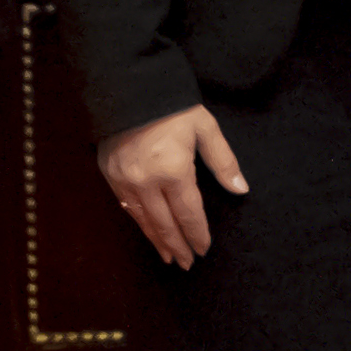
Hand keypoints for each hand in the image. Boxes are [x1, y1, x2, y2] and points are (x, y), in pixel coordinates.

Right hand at [98, 100, 251, 267]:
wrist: (128, 87)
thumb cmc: (173, 107)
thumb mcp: (206, 129)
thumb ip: (223, 162)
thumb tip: (241, 190)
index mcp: (174, 170)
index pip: (188, 213)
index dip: (197, 234)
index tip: (203, 250)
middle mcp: (146, 181)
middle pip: (164, 223)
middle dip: (177, 245)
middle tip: (185, 264)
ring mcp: (124, 179)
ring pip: (142, 219)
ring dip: (156, 240)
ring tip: (167, 256)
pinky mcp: (109, 174)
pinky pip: (125, 206)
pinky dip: (138, 222)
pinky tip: (147, 230)